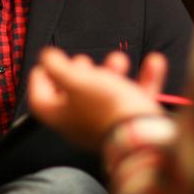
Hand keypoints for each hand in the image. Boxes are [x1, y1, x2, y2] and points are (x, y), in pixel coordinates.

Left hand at [28, 48, 168, 150]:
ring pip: (106, 95)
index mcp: (59, 115)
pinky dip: (144, 79)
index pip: (39, 97)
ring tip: (117, 59)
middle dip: (78, 73)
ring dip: (112, 73)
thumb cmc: (105, 109)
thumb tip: (46, 57)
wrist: (141, 135)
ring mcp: (106, 125)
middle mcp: (80, 123)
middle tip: (82, 61)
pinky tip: (153, 63)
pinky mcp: (131, 124)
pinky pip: (136, 98)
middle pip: (73, 96)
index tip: (45, 62)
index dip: (40, 77)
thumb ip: (56, 67)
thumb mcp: (75, 80)